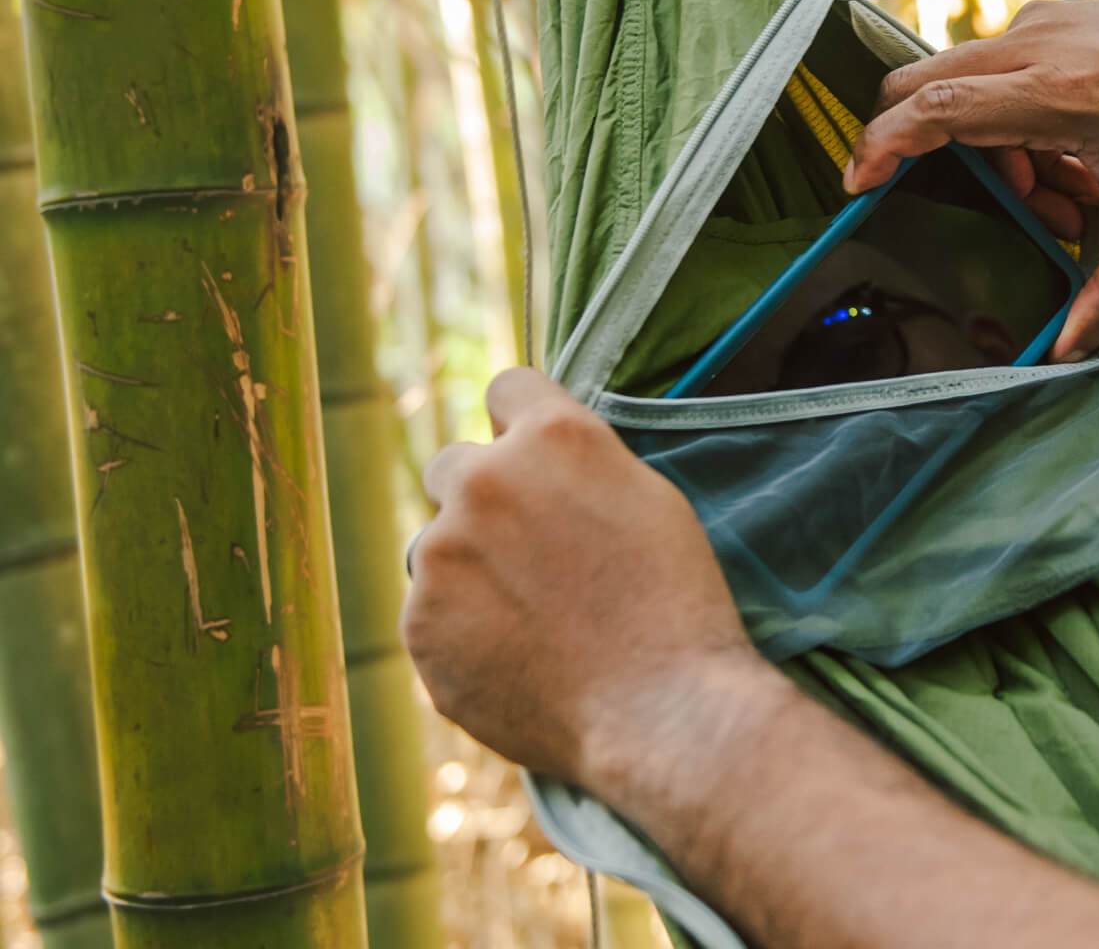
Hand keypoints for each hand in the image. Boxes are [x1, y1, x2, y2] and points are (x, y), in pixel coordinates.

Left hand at [402, 368, 775, 783]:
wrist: (661, 712)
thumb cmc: (676, 604)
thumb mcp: (648, 499)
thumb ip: (579, 465)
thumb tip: (533, 459)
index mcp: (553, 437)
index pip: (507, 389)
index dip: (522, 422)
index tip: (533, 456)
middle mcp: (485, 480)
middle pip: (453, 465)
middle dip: (484, 499)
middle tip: (532, 553)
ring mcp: (441, 553)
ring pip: (436, 546)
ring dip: (468, 568)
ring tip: (534, 620)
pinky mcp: (419, 623)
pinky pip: (431, 613)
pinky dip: (463, 632)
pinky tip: (519, 659)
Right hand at [844, 0, 1098, 359]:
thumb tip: (1064, 355)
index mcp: (1067, 95)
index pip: (940, 109)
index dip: (884, 144)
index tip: (857, 182)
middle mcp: (1045, 44)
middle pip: (928, 84)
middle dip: (933, 153)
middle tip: (995, 207)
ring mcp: (1048, 20)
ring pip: (969, 83)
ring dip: (994, 147)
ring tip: (1067, 195)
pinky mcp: (1056, 14)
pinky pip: (1001, 68)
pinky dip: (1016, 118)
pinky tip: (1077, 159)